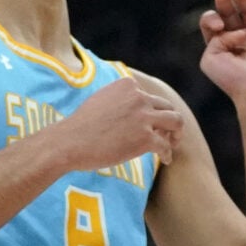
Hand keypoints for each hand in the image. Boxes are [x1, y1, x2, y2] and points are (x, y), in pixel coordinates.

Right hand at [45, 78, 182, 172]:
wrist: (69, 142)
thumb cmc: (80, 126)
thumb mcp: (101, 99)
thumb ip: (119, 100)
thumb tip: (131, 111)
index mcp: (128, 85)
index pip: (149, 96)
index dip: (152, 111)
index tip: (150, 123)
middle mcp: (139, 97)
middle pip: (166, 106)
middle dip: (170, 120)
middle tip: (170, 133)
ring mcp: (144, 117)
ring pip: (175, 122)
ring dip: (176, 134)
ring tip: (173, 144)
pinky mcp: (145, 138)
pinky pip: (165, 145)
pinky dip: (168, 153)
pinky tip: (166, 160)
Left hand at [198, 0, 245, 100]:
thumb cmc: (232, 79)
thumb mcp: (210, 58)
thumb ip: (213, 38)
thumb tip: (229, 27)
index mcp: (223, 46)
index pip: (215, 23)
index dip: (212, 18)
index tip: (218, 25)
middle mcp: (241, 40)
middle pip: (232, 14)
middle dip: (226, 1)